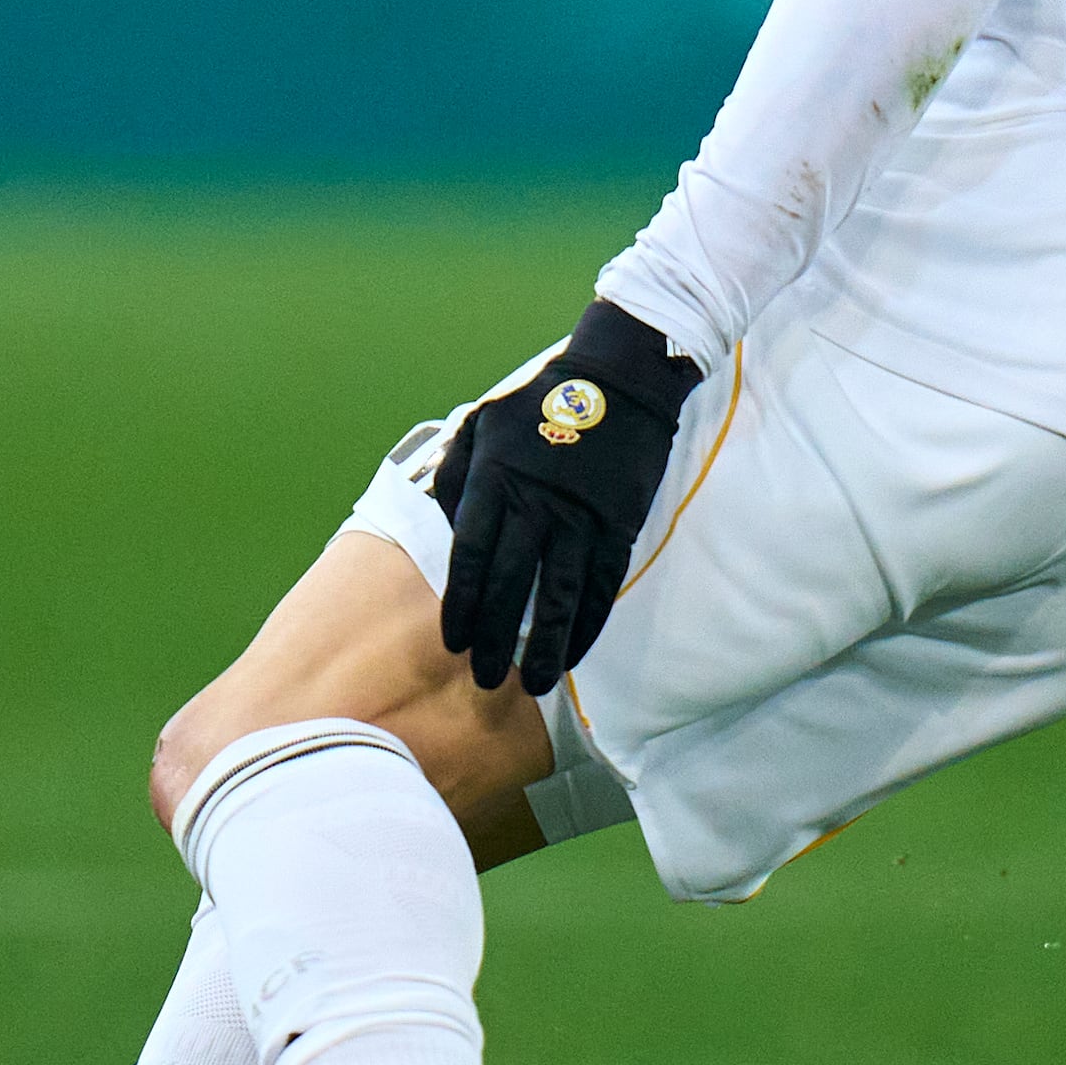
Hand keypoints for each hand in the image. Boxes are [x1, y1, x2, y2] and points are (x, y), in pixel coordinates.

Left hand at [427, 298, 701, 694]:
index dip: (461, 604)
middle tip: (485, 680)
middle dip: (495, 637)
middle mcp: (535, 503)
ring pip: (559, 595)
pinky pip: (601, 585)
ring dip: (544, 645)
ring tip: (532, 685)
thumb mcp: (482, 424)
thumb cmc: (541, 401)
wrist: (619, 379)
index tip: (453, 642)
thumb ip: (458, 476)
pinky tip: (574, 652)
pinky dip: (588, 622)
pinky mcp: (619, 524)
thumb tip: (446, 526)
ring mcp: (581, 517)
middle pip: (510, 584)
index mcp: (495, 479)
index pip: (471, 555)